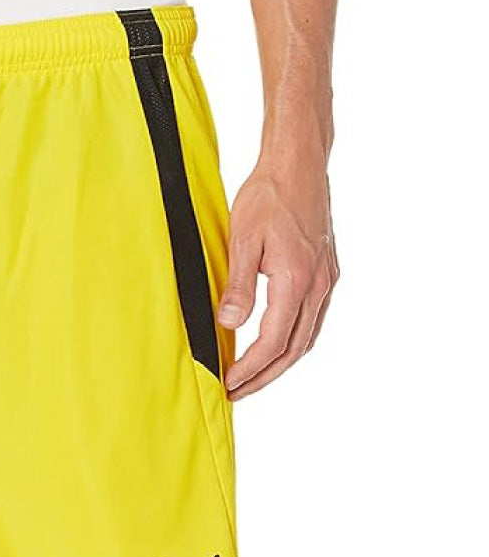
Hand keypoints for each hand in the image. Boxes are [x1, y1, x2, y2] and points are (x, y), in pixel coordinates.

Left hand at [217, 158, 337, 399]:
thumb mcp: (242, 239)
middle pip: (294, 349)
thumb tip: (229, 324)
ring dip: (280, 363)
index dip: (250, 368)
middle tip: (237, 392)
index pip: (273, 341)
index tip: (229, 382)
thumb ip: (238, 285)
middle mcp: (319, 286)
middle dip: (265, 376)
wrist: (299, 163)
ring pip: (306, 338)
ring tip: (253, 377)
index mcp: (297, 280)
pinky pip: (313, 320)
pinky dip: (293, 341)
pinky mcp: (327, 273)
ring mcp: (327, 280)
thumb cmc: (268, 195)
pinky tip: (275, 346)